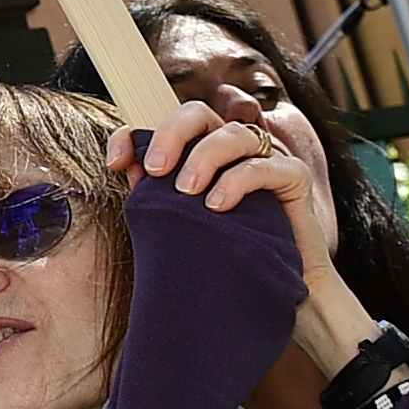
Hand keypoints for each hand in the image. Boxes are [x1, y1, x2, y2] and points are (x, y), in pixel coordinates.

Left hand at [123, 105, 372, 371]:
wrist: (284, 294)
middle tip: (156, 169)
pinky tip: (218, 206)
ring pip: (233, 134)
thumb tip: (127, 166)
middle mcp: (233, 148)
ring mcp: (266, 158)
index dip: (136, 135)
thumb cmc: (230, 255)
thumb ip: (157, 194)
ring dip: (205, 157)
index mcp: (204, 152)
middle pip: (198, 114)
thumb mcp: (185, 224)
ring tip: (187, 192)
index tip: (115, 162)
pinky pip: (265, 166)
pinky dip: (237, 181)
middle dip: (171, 134)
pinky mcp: (293, 177)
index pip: (167, 126)